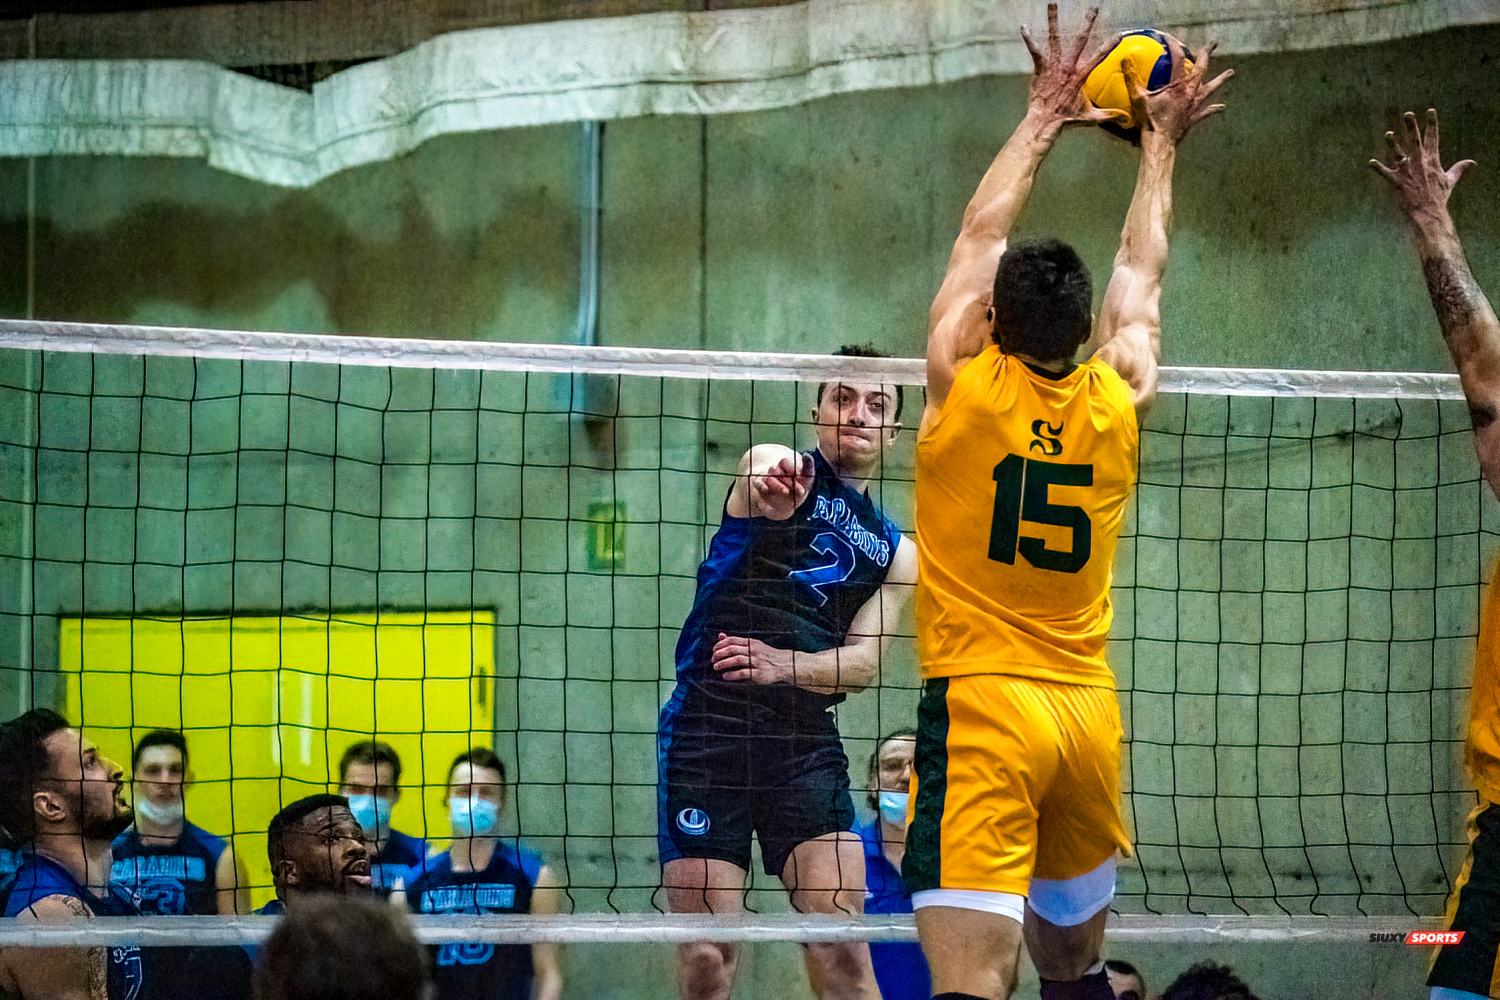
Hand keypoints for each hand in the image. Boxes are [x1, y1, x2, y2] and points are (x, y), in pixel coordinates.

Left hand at [710, 633, 792, 684]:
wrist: (785, 664)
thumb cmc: (766, 655)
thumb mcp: (753, 645)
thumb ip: (736, 642)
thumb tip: (720, 636)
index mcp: (751, 643)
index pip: (732, 640)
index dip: (720, 645)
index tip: (713, 650)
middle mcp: (754, 651)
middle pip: (732, 649)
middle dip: (720, 654)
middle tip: (712, 659)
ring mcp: (757, 662)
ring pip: (737, 660)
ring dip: (723, 663)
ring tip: (715, 667)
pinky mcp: (759, 673)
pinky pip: (743, 673)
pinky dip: (732, 674)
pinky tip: (725, 676)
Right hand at [749, 452, 812, 516]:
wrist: (788, 502)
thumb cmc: (799, 486)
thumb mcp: (807, 476)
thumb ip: (808, 465)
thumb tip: (806, 454)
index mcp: (785, 465)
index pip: (784, 462)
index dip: (792, 469)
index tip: (801, 477)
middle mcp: (775, 470)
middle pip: (776, 470)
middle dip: (789, 481)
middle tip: (801, 491)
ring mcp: (767, 478)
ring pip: (769, 478)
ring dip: (778, 485)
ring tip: (786, 492)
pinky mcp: (760, 486)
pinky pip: (758, 484)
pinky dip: (761, 485)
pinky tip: (766, 489)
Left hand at [1020, 4, 1124, 128]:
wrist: (1045, 121)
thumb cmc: (1065, 119)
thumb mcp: (1089, 117)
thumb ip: (1107, 115)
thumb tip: (1124, 117)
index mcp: (1081, 75)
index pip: (1099, 56)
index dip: (1110, 45)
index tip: (1119, 34)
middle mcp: (1068, 67)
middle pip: (1080, 40)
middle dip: (1087, 23)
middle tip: (1093, 9)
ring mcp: (1054, 66)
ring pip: (1055, 39)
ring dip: (1054, 21)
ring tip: (1052, 4)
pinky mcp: (1040, 69)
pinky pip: (1035, 51)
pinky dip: (1029, 39)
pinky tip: (1024, 27)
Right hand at [1126, 34, 1230, 144]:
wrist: (1160, 143)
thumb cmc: (1150, 122)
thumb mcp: (1138, 98)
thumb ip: (1132, 78)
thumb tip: (1125, 59)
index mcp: (1178, 84)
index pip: (1177, 58)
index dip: (1174, 44)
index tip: (1169, 37)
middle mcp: (1191, 92)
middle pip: (1202, 68)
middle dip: (1207, 54)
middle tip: (1213, 44)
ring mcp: (1195, 105)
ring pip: (1212, 88)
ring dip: (1221, 79)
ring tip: (1230, 72)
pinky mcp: (1195, 117)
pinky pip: (1207, 111)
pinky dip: (1214, 108)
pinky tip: (1221, 107)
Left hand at [1370, 109, 1473, 231]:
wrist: (1428, 212)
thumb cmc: (1438, 197)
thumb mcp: (1450, 181)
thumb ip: (1459, 169)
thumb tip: (1472, 162)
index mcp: (1432, 160)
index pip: (1432, 138)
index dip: (1431, 124)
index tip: (1430, 111)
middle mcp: (1419, 163)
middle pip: (1414, 141)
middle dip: (1411, 127)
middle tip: (1407, 114)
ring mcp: (1407, 172)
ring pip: (1398, 154)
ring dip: (1392, 144)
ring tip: (1388, 133)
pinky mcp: (1397, 181)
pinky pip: (1385, 173)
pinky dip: (1378, 167)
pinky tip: (1371, 162)